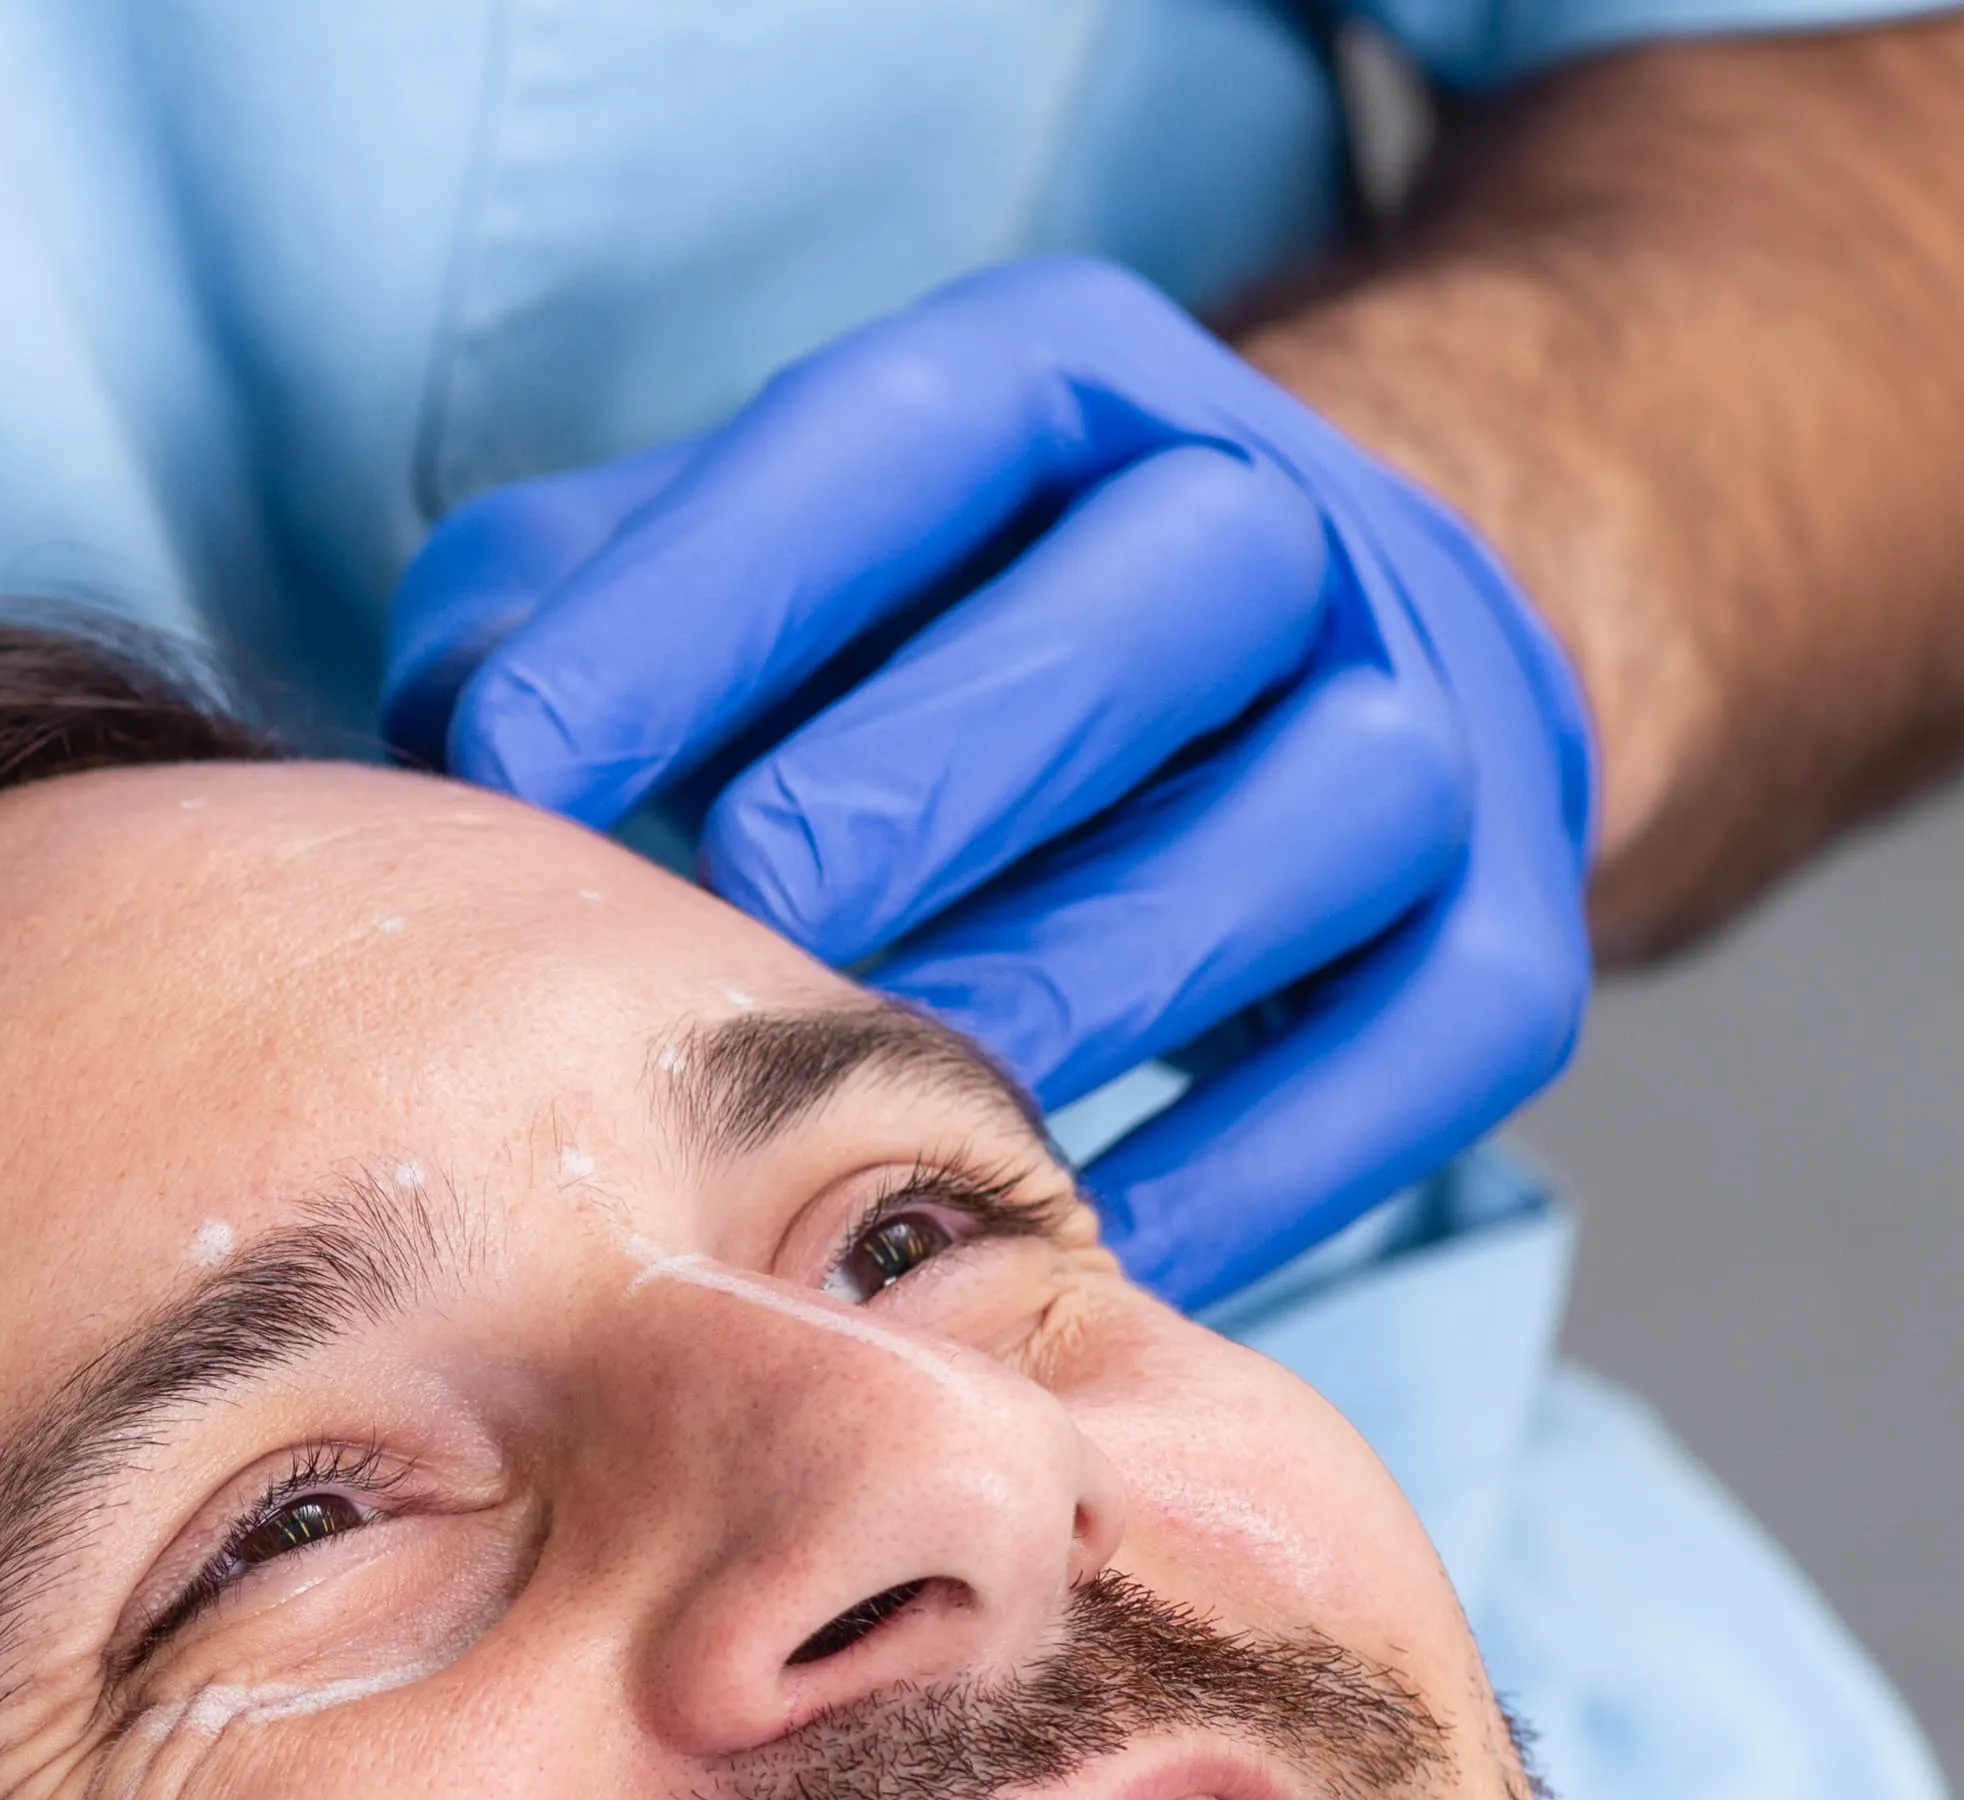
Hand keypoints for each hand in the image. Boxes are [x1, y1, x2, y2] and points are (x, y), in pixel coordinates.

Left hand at [385, 254, 1593, 1308]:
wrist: (1307, 701)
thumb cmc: (934, 659)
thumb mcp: (760, 575)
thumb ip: (580, 608)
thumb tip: (447, 730)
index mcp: (1069, 395)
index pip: (903, 442)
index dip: (711, 593)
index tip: (521, 754)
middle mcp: (1280, 522)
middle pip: (1153, 606)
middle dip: (936, 760)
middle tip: (759, 900)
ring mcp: (1433, 729)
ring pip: (1320, 817)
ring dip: (1101, 960)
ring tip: (915, 1074)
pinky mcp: (1516, 937)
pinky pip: (1412, 1049)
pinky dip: (1258, 1161)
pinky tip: (1080, 1240)